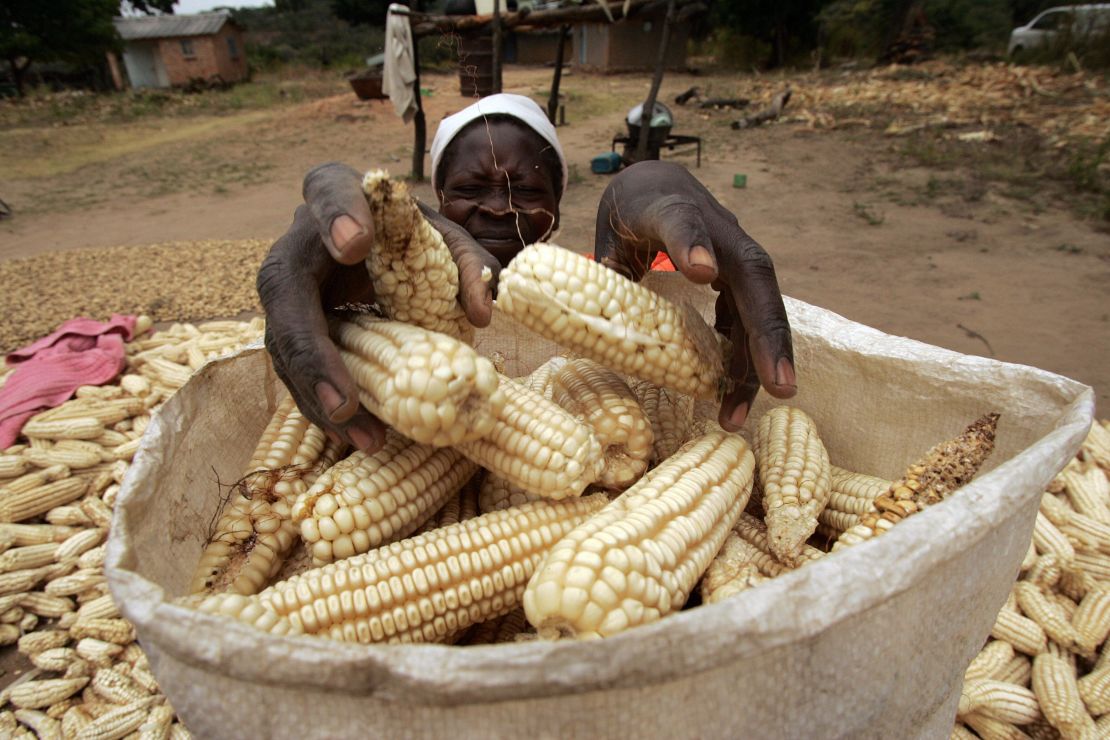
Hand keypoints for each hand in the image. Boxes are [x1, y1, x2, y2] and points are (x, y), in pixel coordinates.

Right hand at [256, 163, 499, 450]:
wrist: (376, 247)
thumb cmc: (411, 237)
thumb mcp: (446, 241)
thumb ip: (469, 266)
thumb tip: (482, 314)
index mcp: (335, 194)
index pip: (328, 193)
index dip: (337, 218)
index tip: (357, 244)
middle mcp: (296, 242)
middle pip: (285, 291)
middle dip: (312, 350)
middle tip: (344, 401)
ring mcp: (283, 291)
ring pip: (284, 346)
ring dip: (318, 397)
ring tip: (361, 434)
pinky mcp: (288, 330)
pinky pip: (295, 371)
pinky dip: (322, 406)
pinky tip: (354, 436)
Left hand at [593, 160, 795, 430]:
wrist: (658, 185)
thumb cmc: (630, 212)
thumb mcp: (609, 234)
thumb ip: (605, 271)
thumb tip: (588, 323)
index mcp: (673, 209)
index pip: (683, 221)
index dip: (691, 243)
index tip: (701, 272)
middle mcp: (718, 231)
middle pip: (752, 277)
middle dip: (767, 332)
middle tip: (779, 385)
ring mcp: (736, 256)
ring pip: (761, 307)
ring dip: (759, 363)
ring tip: (736, 414)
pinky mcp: (737, 281)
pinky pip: (749, 321)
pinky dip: (743, 361)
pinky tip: (729, 400)